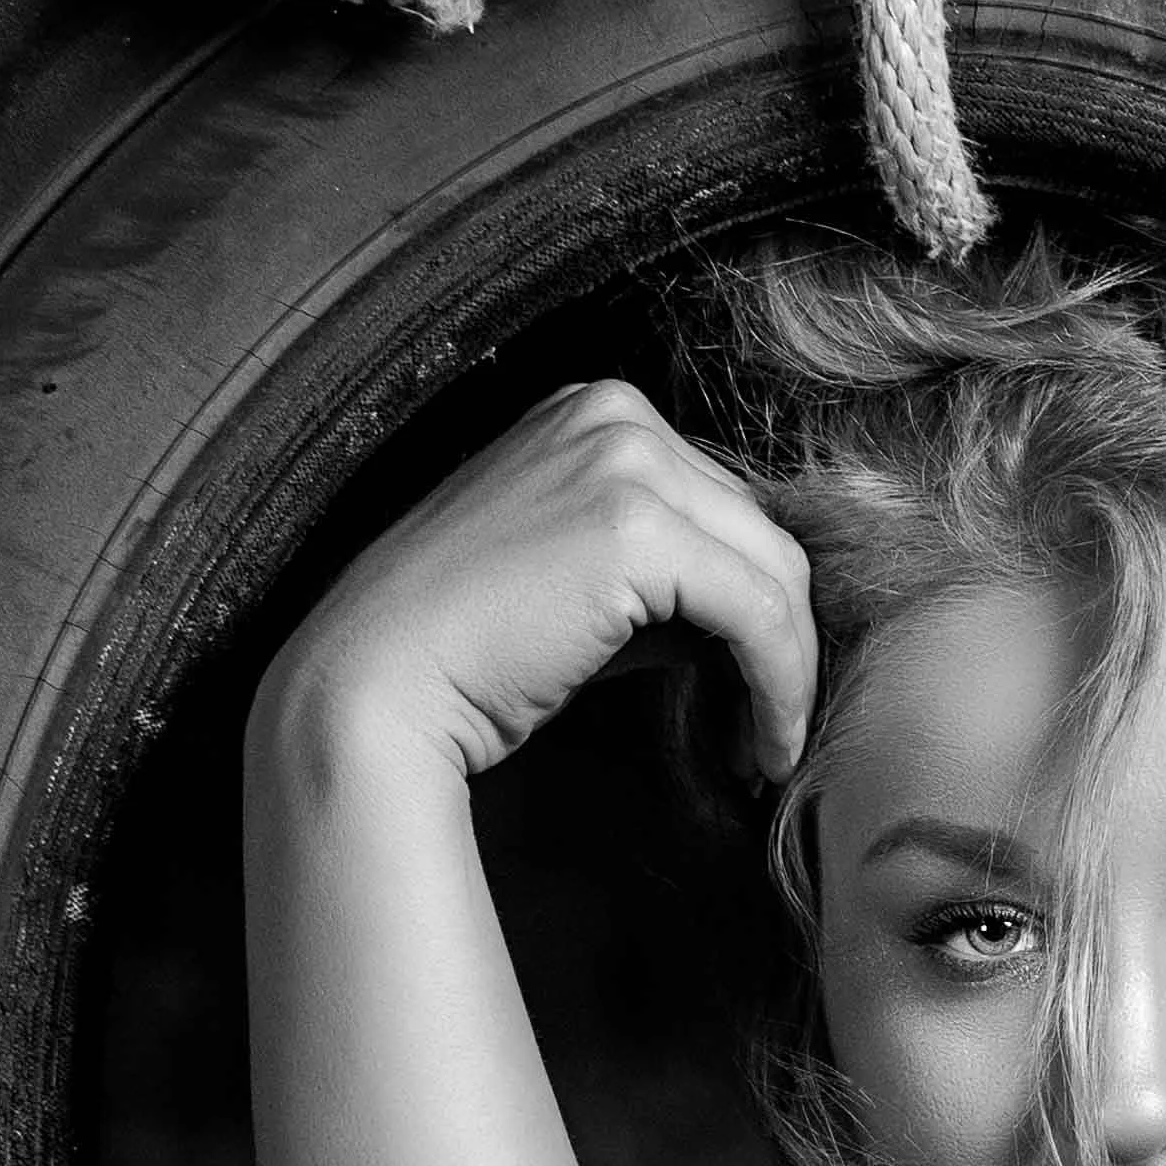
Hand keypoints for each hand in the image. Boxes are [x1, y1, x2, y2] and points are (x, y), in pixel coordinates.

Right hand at [273, 379, 817, 781]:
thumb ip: (669, 578)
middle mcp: (614, 414)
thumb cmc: (469, 656)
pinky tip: (763, 748)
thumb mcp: (582, 585)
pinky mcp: (635, 529)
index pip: (724, 507)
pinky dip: (780, 686)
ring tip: (767, 752)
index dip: (753, 605)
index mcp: (597, 413)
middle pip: (761, 533)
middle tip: (769, 734)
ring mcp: (624, 460)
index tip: (749, 692)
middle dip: (782, 641)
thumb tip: (768, 622)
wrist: (375, 688)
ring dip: (790, 673)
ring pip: (776, 572)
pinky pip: (759, 614)